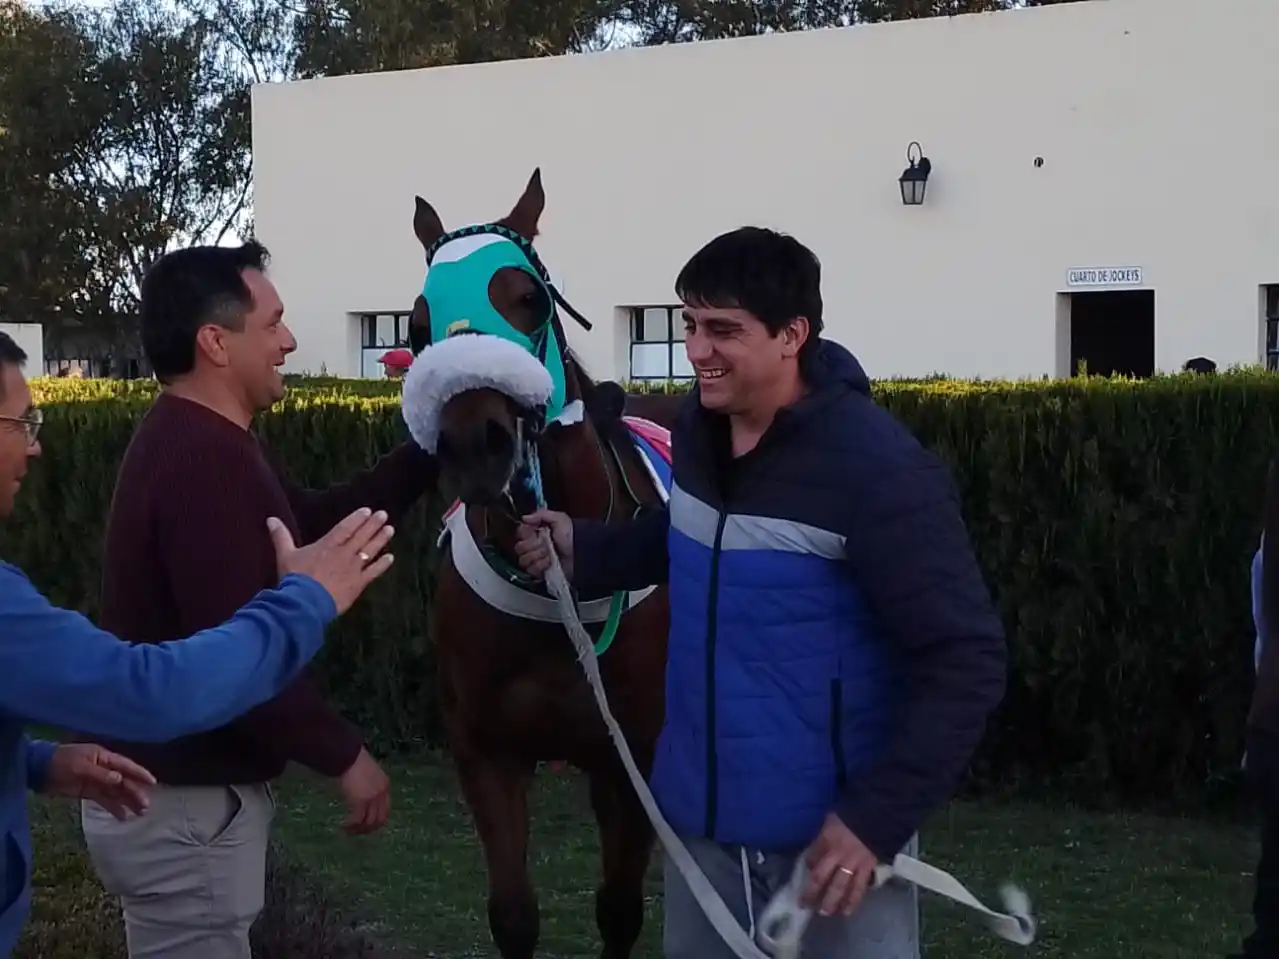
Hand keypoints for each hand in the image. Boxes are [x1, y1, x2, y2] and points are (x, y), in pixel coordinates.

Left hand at [44, 744, 156, 819]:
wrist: (39, 770)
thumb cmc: (61, 762)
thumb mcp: (81, 767)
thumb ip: (101, 775)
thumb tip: (119, 780)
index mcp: (103, 757)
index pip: (126, 766)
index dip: (140, 774)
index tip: (153, 783)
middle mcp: (104, 769)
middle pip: (124, 781)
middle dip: (135, 793)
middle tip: (146, 806)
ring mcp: (96, 781)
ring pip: (116, 792)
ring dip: (128, 802)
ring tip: (140, 813)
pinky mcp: (88, 792)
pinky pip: (104, 800)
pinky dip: (113, 808)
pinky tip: (122, 817)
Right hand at [269, 508, 394, 614]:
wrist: (304, 603)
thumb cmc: (294, 579)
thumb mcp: (285, 555)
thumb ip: (281, 536)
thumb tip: (270, 519)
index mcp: (327, 545)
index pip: (345, 528)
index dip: (357, 519)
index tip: (368, 511)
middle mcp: (343, 554)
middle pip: (361, 536)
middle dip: (373, 524)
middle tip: (384, 515)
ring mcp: (352, 569)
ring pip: (370, 551)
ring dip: (380, 539)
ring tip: (390, 529)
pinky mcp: (358, 584)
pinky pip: (373, 572)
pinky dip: (382, 564)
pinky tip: (390, 557)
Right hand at [337, 747, 389, 835]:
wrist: (348, 756)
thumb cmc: (353, 761)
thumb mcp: (366, 774)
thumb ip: (367, 785)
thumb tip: (359, 795)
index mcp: (385, 785)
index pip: (385, 808)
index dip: (376, 819)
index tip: (366, 824)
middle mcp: (382, 793)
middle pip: (379, 818)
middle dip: (368, 828)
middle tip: (356, 832)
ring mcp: (372, 798)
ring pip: (369, 822)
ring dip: (358, 829)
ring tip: (348, 831)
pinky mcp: (361, 801)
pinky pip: (357, 819)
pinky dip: (350, 826)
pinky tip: (343, 827)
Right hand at [514, 509, 573, 579]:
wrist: (581, 554)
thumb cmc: (572, 535)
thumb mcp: (559, 519)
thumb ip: (541, 514)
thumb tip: (524, 517)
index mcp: (536, 531)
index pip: (520, 533)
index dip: (525, 534)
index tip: (535, 533)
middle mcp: (533, 545)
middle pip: (519, 547)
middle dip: (533, 546)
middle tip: (546, 544)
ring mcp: (535, 559)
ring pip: (523, 560)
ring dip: (538, 556)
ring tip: (549, 554)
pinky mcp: (539, 572)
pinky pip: (531, 570)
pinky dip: (541, 566)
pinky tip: (549, 563)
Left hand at [800, 812, 879, 917]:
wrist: (878, 813)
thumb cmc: (851, 814)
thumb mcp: (830, 820)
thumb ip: (823, 837)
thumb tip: (815, 852)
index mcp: (826, 839)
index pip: (812, 857)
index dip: (807, 866)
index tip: (806, 872)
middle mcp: (837, 854)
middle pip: (821, 877)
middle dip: (812, 892)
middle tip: (805, 904)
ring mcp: (853, 863)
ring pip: (840, 886)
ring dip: (831, 901)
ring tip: (826, 912)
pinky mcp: (868, 868)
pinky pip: (859, 887)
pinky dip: (853, 900)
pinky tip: (847, 910)